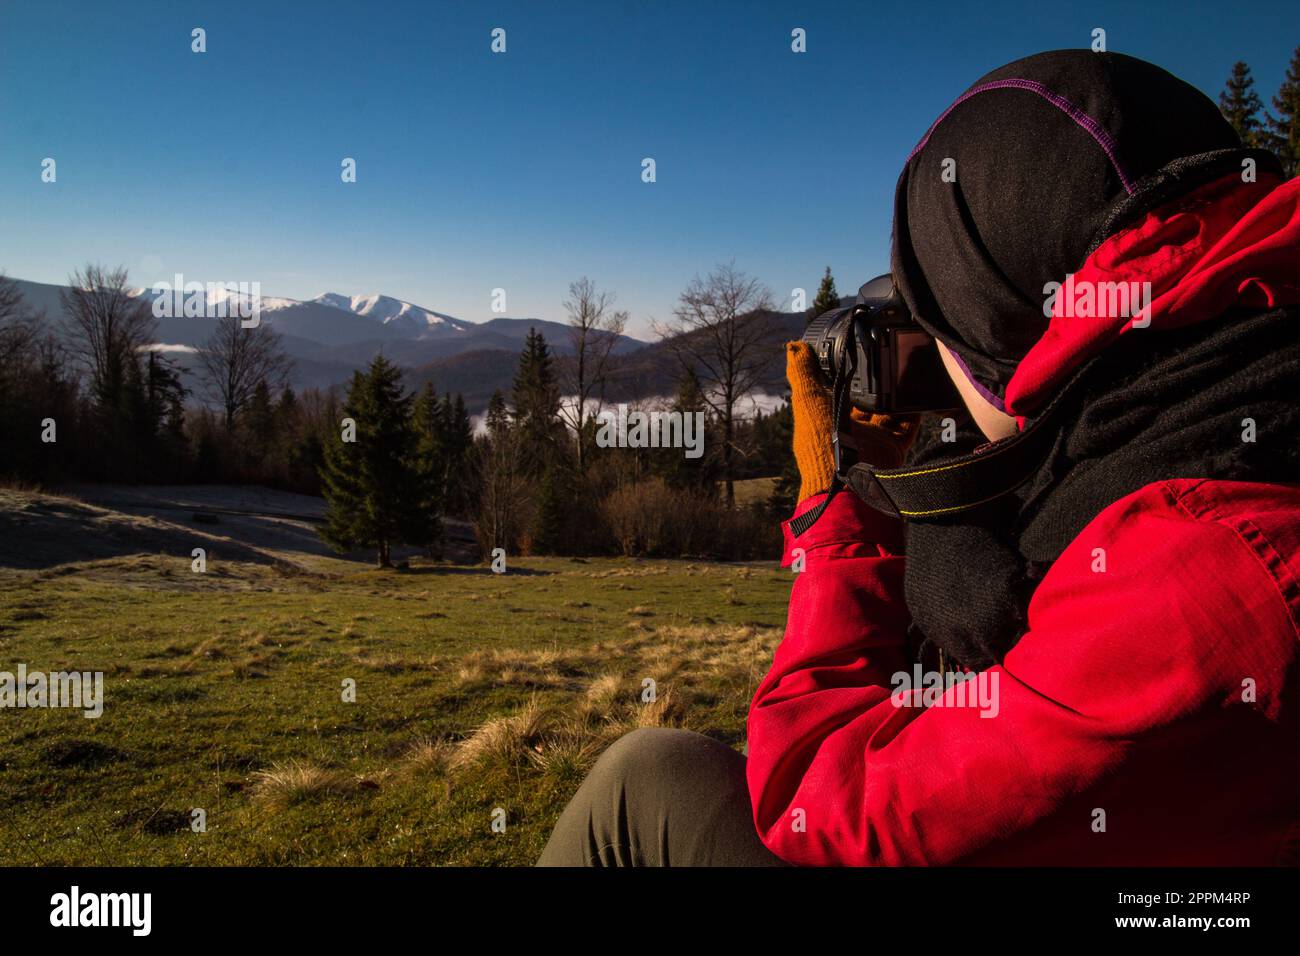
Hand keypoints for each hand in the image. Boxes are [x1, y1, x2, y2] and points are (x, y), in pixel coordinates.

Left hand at [786, 341, 920, 502]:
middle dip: (877, 385)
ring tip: (906, 370)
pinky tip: (919, 394)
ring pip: (890, 413)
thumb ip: (802, 375)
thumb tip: (793, 347)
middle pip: (869, 403)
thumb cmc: (818, 441)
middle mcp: (853, 431)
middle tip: (888, 359)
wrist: (842, 479)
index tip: (857, 353)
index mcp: (830, 420)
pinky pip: (909, 427)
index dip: (847, 376)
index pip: (841, 393)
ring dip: (898, 396)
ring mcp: (874, 441)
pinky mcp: (893, 450)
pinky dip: (915, 412)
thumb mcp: (807, 402)